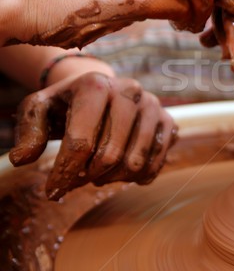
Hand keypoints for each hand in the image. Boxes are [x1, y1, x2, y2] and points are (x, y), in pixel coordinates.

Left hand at [9, 72, 177, 199]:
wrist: (103, 89)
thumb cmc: (67, 103)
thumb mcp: (39, 109)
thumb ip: (28, 132)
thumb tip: (22, 159)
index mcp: (95, 85)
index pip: (80, 142)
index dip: (64, 173)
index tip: (52, 192)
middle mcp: (129, 91)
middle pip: (109, 155)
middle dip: (88, 177)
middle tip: (77, 180)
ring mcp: (153, 106)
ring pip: (135, 162)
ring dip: (112, 178)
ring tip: (98, 175)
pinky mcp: (168, 121)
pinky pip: (156, 162)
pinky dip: (138, 178)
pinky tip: (121, 174)